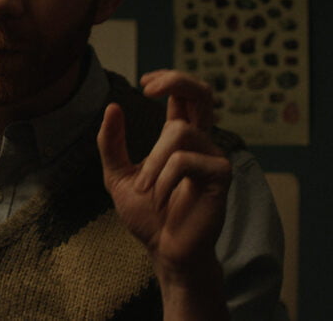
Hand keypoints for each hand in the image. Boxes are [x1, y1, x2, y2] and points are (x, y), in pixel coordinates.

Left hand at [97, 69, 231, 283]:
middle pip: (202, 92)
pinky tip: (161, 200)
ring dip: (152, 162)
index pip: (185, 95)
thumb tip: (112, 107)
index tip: (144, 82)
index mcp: (180, 138)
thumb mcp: (118, 176)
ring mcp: (214, 157)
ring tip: (145, 191)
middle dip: (177, 81)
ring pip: (178, 132)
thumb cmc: (147, 216)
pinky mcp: (221, 176)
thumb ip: (111, 144)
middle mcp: (201, 142)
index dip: (169, 79)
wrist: (164, 251)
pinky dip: (163, 180)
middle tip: (148, 88)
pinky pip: (184, 161)